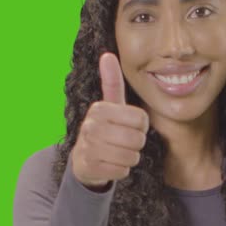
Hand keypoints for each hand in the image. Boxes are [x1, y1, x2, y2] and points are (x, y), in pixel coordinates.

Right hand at [71, 52, 149, 190]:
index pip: (141, 119)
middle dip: (136, 143)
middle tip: (124, 141)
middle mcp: (91, 126)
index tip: (128, 125)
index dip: (141, 126)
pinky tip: (110, 163)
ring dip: (130, 157)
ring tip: (118, 151)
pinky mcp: (90, 166)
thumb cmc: (105, 129)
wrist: (84, 158)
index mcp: (100, 109)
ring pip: (131, 156)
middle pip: (137, 139)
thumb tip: (108, 55)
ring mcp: (89, 147)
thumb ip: (111, 82)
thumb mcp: (109, 106)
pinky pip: (122, 171)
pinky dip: (121, 170)